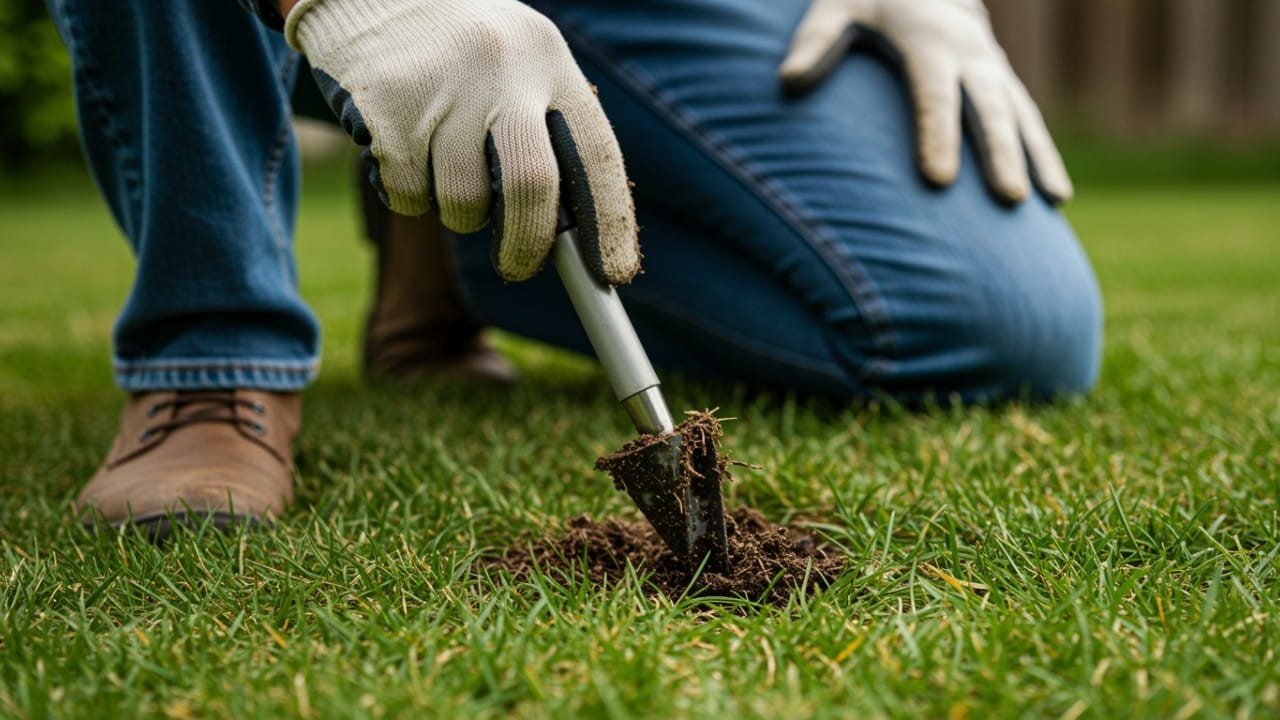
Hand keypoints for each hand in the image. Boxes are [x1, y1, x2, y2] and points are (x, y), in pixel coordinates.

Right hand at [286, 0, 639, 284]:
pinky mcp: (388, 104)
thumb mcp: (520, 65)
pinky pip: (410, 196)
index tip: (614, 274)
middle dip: (527, 245)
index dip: (611, 222)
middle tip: (517, 266)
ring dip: (460, 215)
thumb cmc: (461, 49)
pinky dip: (412, 198)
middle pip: (530, 186)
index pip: (596, 154)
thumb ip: (547, 133)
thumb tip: (567, 238)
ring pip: (464, 203)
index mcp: (549, 60)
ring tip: (448, 173)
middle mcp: (502, 67)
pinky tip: (404, 153)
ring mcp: (442, 85)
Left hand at [779, 0, 1071, 203]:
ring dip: (1036, 157)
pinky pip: (1027, 118)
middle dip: (1000, 153)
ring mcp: (991, 66)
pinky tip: (1055, 198)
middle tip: (1007, 199)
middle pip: (989, 107)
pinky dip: (1043, 154)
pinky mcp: (1001, 80)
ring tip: (1050, 202)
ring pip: (1020, 114)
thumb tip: (788, 80)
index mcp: (927, 37)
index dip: (936, 134)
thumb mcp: (836, 5)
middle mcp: (969, 52)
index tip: (937, 180)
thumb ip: (815, 42)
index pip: (933, 92)